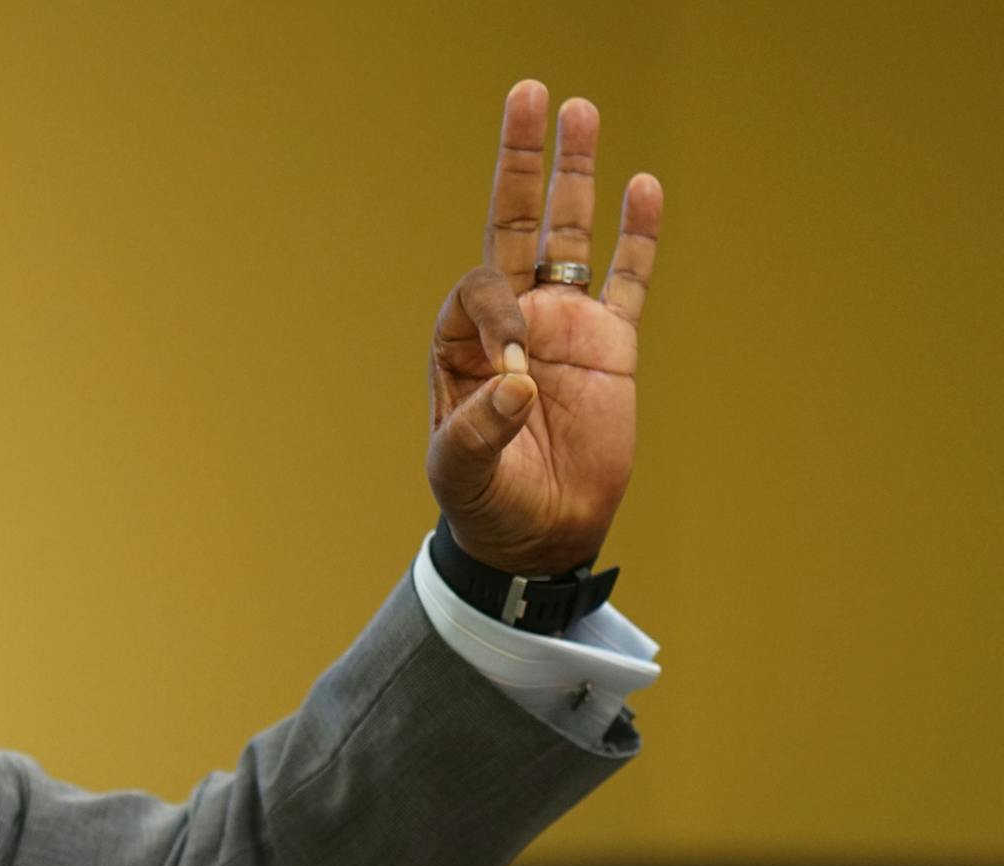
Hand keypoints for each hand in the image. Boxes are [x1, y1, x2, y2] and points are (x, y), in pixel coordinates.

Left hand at [425, 80, 663, 574]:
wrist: (538, 533)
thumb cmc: (486, 502)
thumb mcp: (462, 473)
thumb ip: (478, 431)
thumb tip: (517, 384)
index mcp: (462, 342)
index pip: (479, 289)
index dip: (497, 310)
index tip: (518, 363)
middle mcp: (512, 320)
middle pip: (516, 222)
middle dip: (521, 162)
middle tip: (529, 94)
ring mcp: (565, 325)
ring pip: (571, 236)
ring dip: (576, 176)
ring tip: (581, 109)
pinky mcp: (612, 344)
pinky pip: (628, 279)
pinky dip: (637, 237)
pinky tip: (642, 188)